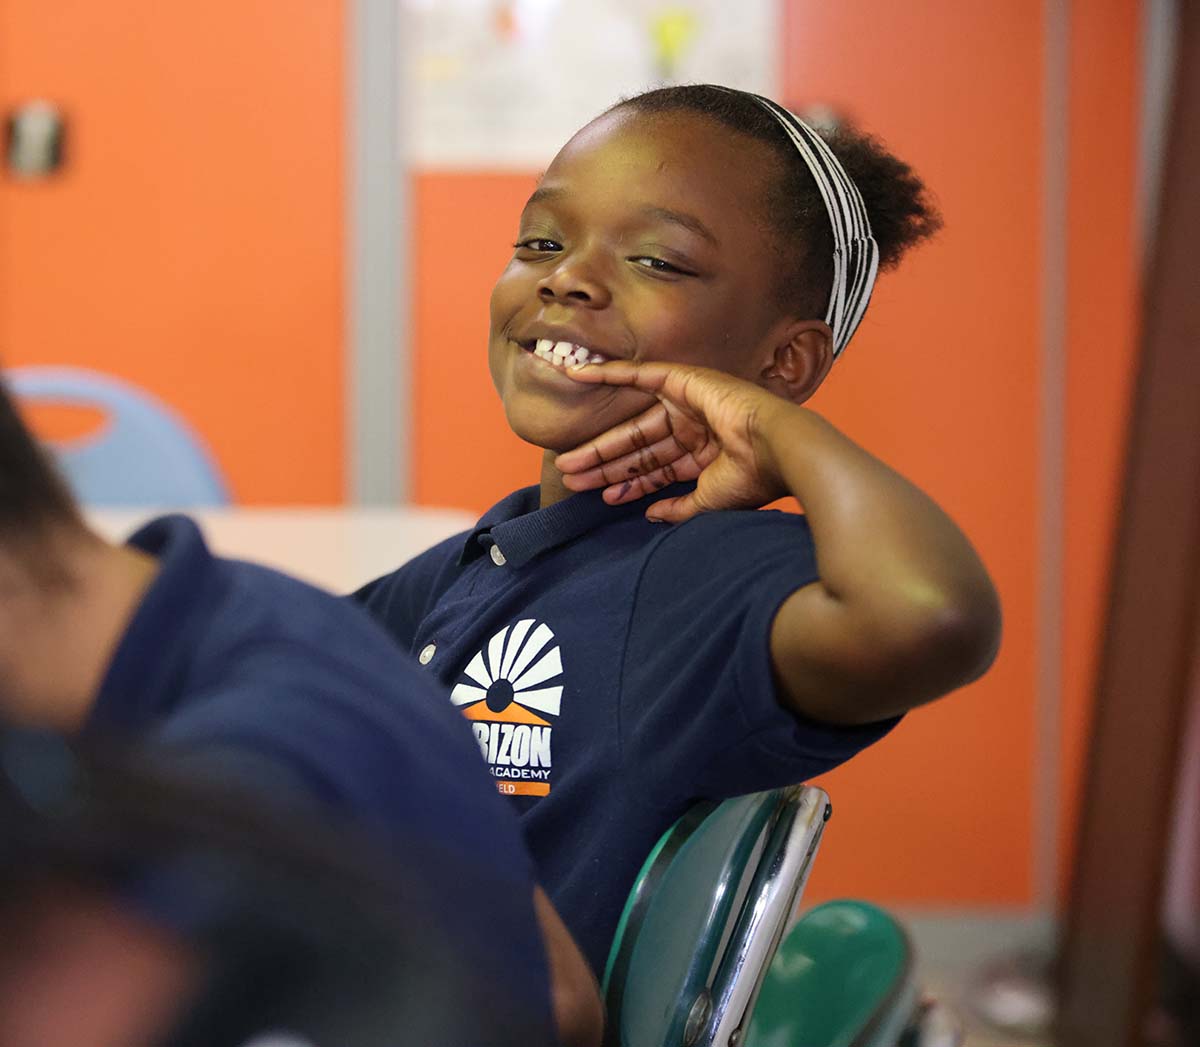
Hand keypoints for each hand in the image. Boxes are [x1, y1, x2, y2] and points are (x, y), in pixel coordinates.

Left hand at [555, 360, 791, 522]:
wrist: (775, 449)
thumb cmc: (751, 478)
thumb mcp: (707, 501)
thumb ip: (678, 508)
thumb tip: (651, 515)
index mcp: (702, 456)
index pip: (655, 471)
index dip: (627, 485)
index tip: (601, 498)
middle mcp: (693, 428)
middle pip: (638, 449)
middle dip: (605, 466)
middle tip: (570, 476)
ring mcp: (687, 403)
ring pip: (633, 426)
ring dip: (599, 443)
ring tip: (566, 461)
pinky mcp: (683, 379)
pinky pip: (638, 375)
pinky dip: (607, 373)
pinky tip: (576, 375)